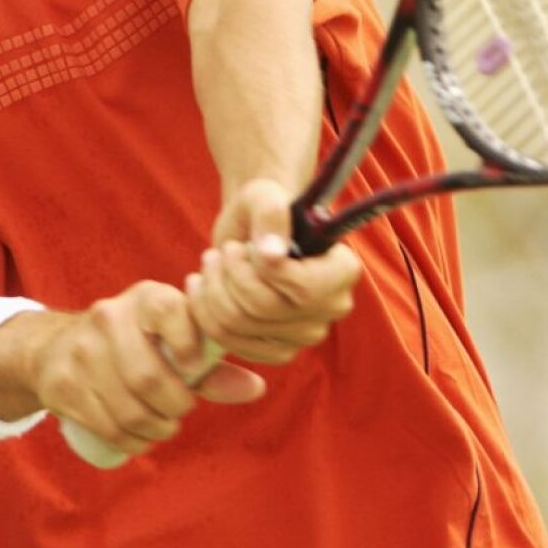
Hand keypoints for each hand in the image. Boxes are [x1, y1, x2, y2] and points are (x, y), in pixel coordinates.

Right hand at [0, 280, 264, 457]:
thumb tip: (256, 389)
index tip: (193, 370)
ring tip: (162, 427)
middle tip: (179, 411)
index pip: (170, 310)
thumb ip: (212, 366)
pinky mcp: (61, 384)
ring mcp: (81, 351)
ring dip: (154, 430)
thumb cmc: (132, 345)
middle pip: (147, 377)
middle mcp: (108, 317)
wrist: (53, 347)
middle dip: (174, 406)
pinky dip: (131, 442)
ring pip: (128, 408)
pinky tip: (139, 439)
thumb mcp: (169, 341)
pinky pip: (106, 425)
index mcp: (145, 299)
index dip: (188, 344)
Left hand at [187, 180, 361, 365]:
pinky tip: (203, 286)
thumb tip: (272, 252)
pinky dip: (205, 311)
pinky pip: (230, 342)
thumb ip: (270, 214)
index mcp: (343, 270)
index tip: (244, 246)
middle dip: (229, 275)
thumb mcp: (263, 196)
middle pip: (263, 308)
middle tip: (221, 252)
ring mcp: (306, 335)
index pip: (303, 289)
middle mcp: (332, 308)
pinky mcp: (278, 351)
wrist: (251, 233)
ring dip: (212, 289)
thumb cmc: (262, 211)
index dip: (262, 269)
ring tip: (210, 262)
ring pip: (240, 325)